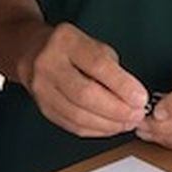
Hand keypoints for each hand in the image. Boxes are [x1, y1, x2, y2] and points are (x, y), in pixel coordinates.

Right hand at [21, 22, 147, 137]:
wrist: (30, 51)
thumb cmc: (69, 47)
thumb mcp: (91, 43)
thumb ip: (111, 67)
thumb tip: (133, 97)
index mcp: (65, 40)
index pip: (97, 65)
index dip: (122, 85)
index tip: (141, 98)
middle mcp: (48, 64)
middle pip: (85, 95)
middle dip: (117, 109)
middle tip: (137, 115)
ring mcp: (41, 88)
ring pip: (78, 115)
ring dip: (109, 124)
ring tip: (127, 123)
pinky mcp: (42, 108)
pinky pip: (72, 126)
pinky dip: (96, 130)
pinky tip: (110, 127)